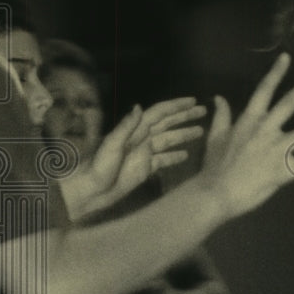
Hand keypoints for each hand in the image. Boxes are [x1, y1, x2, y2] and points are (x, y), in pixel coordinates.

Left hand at [64, 98, 206, 218]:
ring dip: (184, 135)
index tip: (194, 101)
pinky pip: (164, 160)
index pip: (160, 113)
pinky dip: (175, 156)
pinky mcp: (145, 169)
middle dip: (185, 117)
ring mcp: (144, 154)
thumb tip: (139, 106)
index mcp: (135, 130)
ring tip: (201, 131)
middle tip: (204, 112)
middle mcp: (142, 138)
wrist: (89, 192)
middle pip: (168, 124)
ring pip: (169, 140)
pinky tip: (186, 155)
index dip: (176, 106)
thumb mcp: (111, 145)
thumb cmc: (97, 167)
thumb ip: (126, 126)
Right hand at [196, 54, 293, 219]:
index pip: (264, 91)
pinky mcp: (282, 170)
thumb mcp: (215, 137)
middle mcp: (265, 130)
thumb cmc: (214, 167)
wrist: (214, 193)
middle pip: (289, 103)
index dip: (275, 73)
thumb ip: (222, 116)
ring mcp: (275, 149)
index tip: (286, 57)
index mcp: (248, 120)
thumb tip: (218, 98)